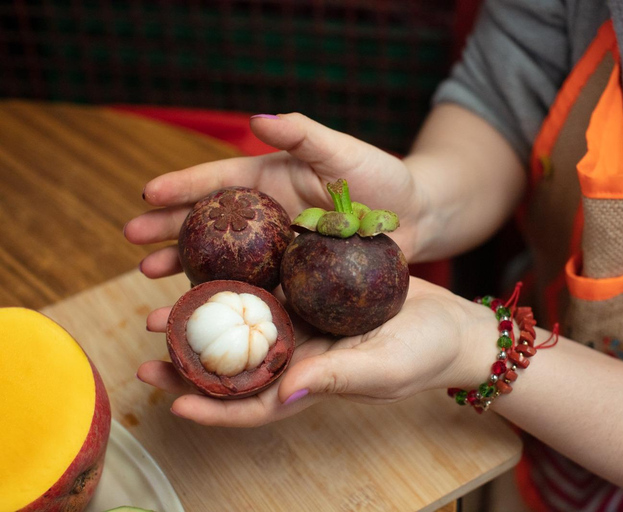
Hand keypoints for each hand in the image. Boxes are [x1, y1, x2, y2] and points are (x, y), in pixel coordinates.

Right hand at [124, 113, 421, 278]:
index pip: (218, 182)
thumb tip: (256, 119)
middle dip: (167, 229)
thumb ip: (303, 134)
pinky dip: (228, 300)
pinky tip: (199, 309)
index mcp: (270, 182)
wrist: (416, 218)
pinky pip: (256, 291)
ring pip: (223, 260)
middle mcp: (266, 218)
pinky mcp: (295, 280)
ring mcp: (277, 252)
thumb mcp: (342, 151)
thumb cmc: (381, 178)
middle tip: (129, 240)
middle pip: (209, 224)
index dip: (182, 186)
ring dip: (185, 267)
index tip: (146, 193)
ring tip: (148, 276)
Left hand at [136, 277, 496, 426]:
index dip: (213, 408)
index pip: (253, 405)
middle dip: (190, 365)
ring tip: (161, 310)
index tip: (174, 404)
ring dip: (203, 322)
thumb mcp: (383, 368)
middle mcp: (299, 356)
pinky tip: (214, 268)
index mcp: (310, 383)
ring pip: (242, 328)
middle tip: (148, 352)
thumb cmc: (423, 353)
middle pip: (235, 367)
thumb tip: (282, 395)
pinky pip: (268, 292)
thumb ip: (334, 379)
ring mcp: (304, 325)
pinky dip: (240, 286)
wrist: (449, 322)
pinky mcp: (313, 296)